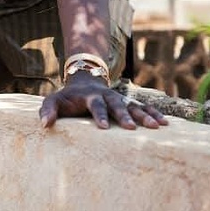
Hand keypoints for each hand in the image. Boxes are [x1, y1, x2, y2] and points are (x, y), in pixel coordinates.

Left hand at [39, 71, 167, 130]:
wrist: (84, 82)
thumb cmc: (66, 98)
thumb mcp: (52, 101)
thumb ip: (47, 111)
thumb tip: (44, 124)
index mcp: (90, 96)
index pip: (96, 105)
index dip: (99, 115)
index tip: (104, 127)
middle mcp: (107, 96)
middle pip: (118, 105)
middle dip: (125, 115)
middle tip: (132, 128)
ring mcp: (119, 98)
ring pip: (134, 105)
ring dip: (145, 115)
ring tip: (157, 126)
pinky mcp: (128, 102)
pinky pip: (143, 107)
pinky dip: (153, 112)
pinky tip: (164, 123)